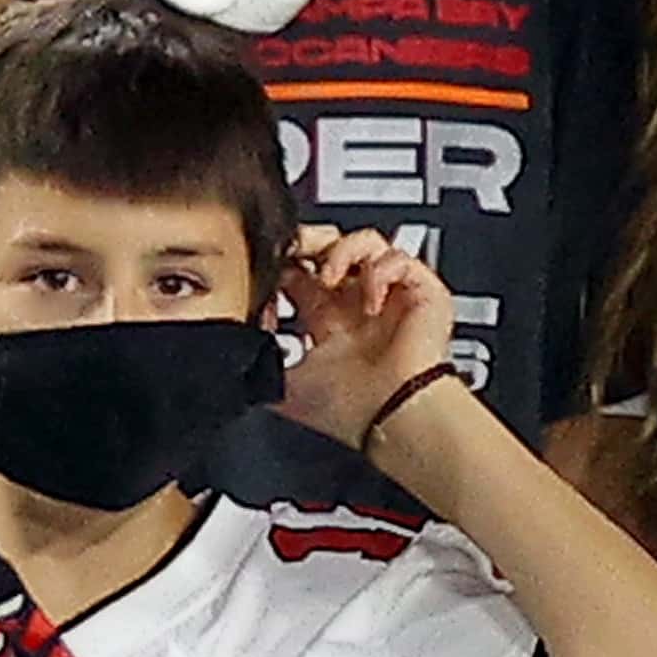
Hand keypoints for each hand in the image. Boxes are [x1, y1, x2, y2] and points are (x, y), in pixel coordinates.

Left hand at [275, 224, 456, 446]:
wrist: (391, 415)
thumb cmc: (350, 410)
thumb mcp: (287, 387)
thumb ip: (261, 367)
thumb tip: (236, 355)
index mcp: (329, 323)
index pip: (303, 274)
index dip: (285, 263)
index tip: (270, 265)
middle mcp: (357, 306)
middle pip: (331, 248)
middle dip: (311, 241)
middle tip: (296, 246)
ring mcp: (388, 295)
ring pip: (366, 242)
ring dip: (342, 251)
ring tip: (331, 274)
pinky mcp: (420, 291)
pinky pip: (399, 257)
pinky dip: (381, 270)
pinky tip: (371, 300)